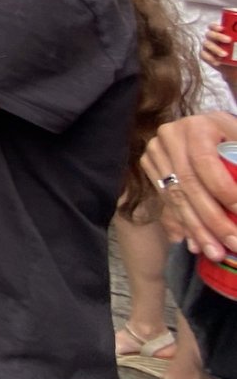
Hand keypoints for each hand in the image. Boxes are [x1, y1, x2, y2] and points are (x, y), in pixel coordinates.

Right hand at [141, 112, 236, 261]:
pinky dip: (181, 224)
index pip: (206, 164)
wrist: (211, 132)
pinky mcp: (150, 166)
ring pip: (175, 196)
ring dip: (196, 228)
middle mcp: (170, 136)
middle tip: (232, 244)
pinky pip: (165, 200)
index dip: (225, 192)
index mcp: (197, 126)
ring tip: (213, 251)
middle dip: (211, 220)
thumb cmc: (233, 140)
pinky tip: (193, 242)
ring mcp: (156, 151)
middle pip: (188, 185)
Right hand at [201, 21, 235, 74]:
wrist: (233, 65)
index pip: (212, 26)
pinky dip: (209, 58)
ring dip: (215, 49)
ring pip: (206, 44)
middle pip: (210, 34)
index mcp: (218, 33)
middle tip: (229, 40)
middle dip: (218, 36)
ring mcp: (207, 47)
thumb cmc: (236, 52)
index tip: (222, 29)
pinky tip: (217, 62)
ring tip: (225, 54)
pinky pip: (203, 55)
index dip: (215, 26)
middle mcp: (211, 39)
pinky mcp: (205, 56)